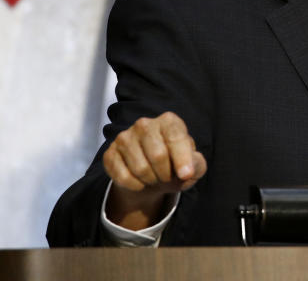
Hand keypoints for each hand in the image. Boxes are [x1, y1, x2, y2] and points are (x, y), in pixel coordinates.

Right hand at [103, 111, 206, 229]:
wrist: (152, 176)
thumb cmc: (176, 165)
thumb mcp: (194, 165)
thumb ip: (197, 165)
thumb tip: (187, 171)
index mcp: (168, 121)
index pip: (176, 138)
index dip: (182, 159)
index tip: (186, 175)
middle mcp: (144, 124)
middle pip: (158, 155)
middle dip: (166, 174)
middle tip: (167, 177)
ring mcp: (124, 137)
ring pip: (140, 168)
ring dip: (151, 181)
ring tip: (154, 178)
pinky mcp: (110, 153)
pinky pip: (123, 177)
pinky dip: (136, 186)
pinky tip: (140, 182)